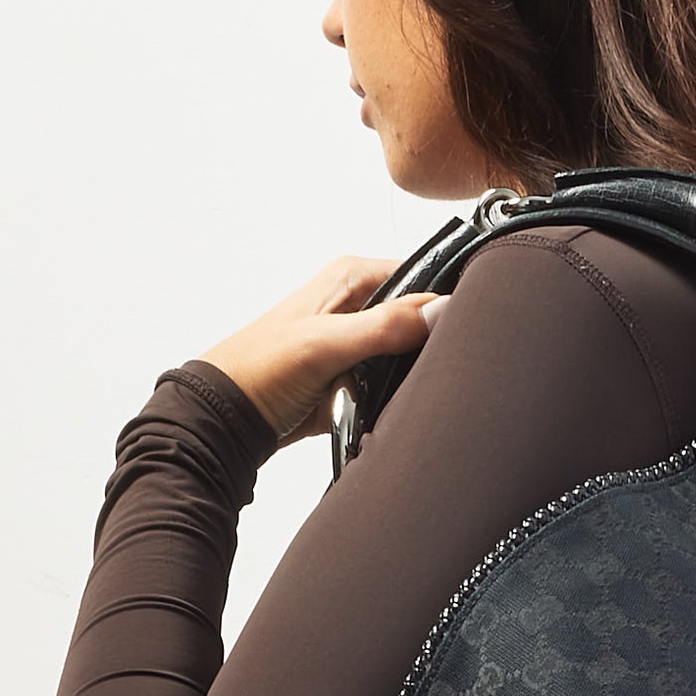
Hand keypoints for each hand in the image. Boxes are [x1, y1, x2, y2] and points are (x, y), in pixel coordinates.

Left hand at [199, 255, 440, 447]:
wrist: (230, 417)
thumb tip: (440, 310)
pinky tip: (402, 406)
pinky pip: (392, 383)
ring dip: (414, 374)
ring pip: (410, 354)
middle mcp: (358, 304)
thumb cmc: (262, 370)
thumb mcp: (326, 343)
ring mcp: (357, 342)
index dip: (447, 302)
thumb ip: (385, 327)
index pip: (421, 278)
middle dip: (434, 343)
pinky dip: (397, 396)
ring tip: (422, 389)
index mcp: (352, 277)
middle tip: (447, 369)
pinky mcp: (354, 376)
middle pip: (420, 318)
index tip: (466, 333)